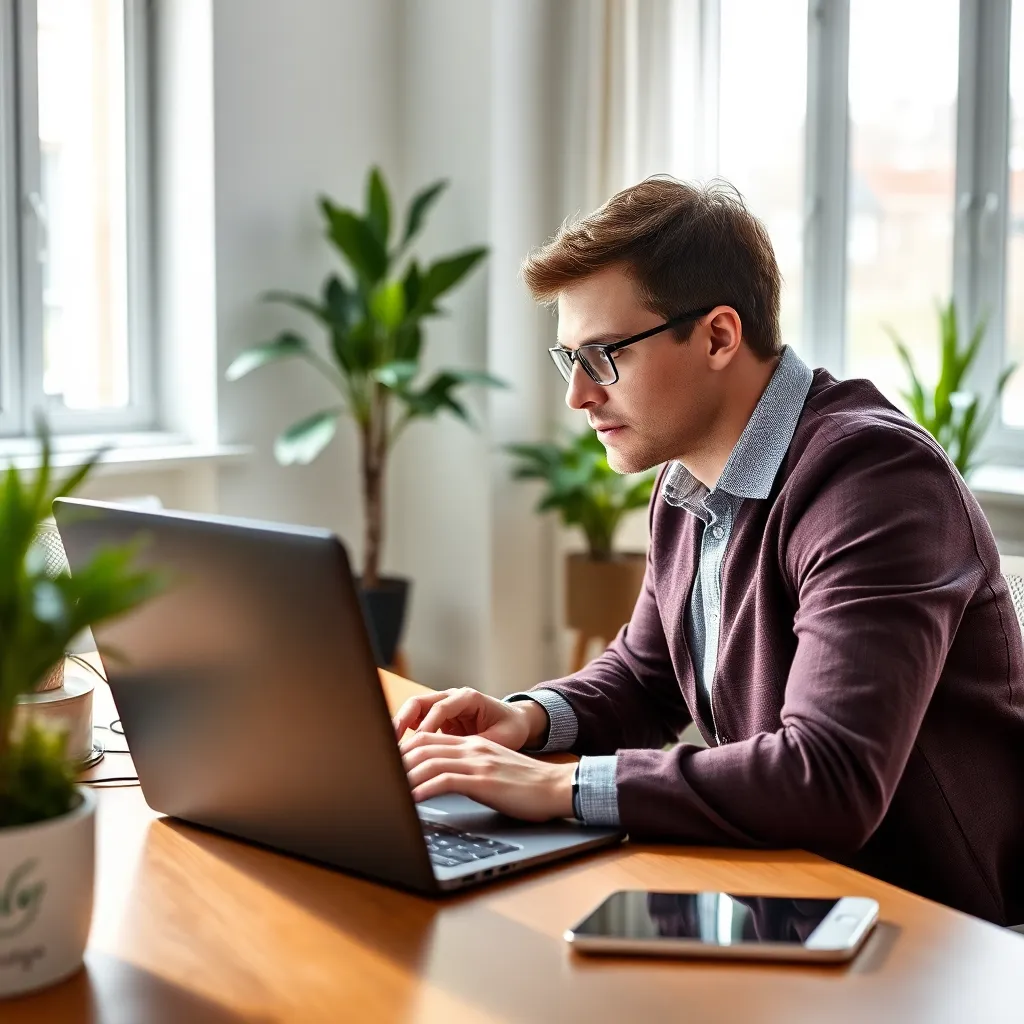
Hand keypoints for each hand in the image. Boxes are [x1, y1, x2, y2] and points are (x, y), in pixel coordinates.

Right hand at [391, 687, 546, 750]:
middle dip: (403, 721)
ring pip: (412, 710)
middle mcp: (451, 697)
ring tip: (390, 748)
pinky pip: (414, 721)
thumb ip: (477, 746)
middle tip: (393, 743)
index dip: (428, 725)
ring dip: (399, 727)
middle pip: (419, 702)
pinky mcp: (435, 717)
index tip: (420, 743)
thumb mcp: (500, 739)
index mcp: (468, 697)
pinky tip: (398, 751)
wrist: (516, 722)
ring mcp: (441, 705)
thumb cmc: (510, 728)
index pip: (441, 708)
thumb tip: (457, 760)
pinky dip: (404, 733)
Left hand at [400, 731, 575, 821]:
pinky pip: (444, 781)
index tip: (385, 763)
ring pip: (429, 762)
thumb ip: (469, 769)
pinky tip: (410, 801)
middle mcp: (472, 748)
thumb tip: (441, 782)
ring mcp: (478, 763)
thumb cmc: (527, 785)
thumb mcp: (493, 769)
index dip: (402, 749)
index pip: (428, 738)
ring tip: (387, 790)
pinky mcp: (484, 781)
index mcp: (473, 744)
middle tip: (378, 776)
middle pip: (422, 746)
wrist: (557, 787)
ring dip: (404, 777)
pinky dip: (422, 791)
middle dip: (396, 761)